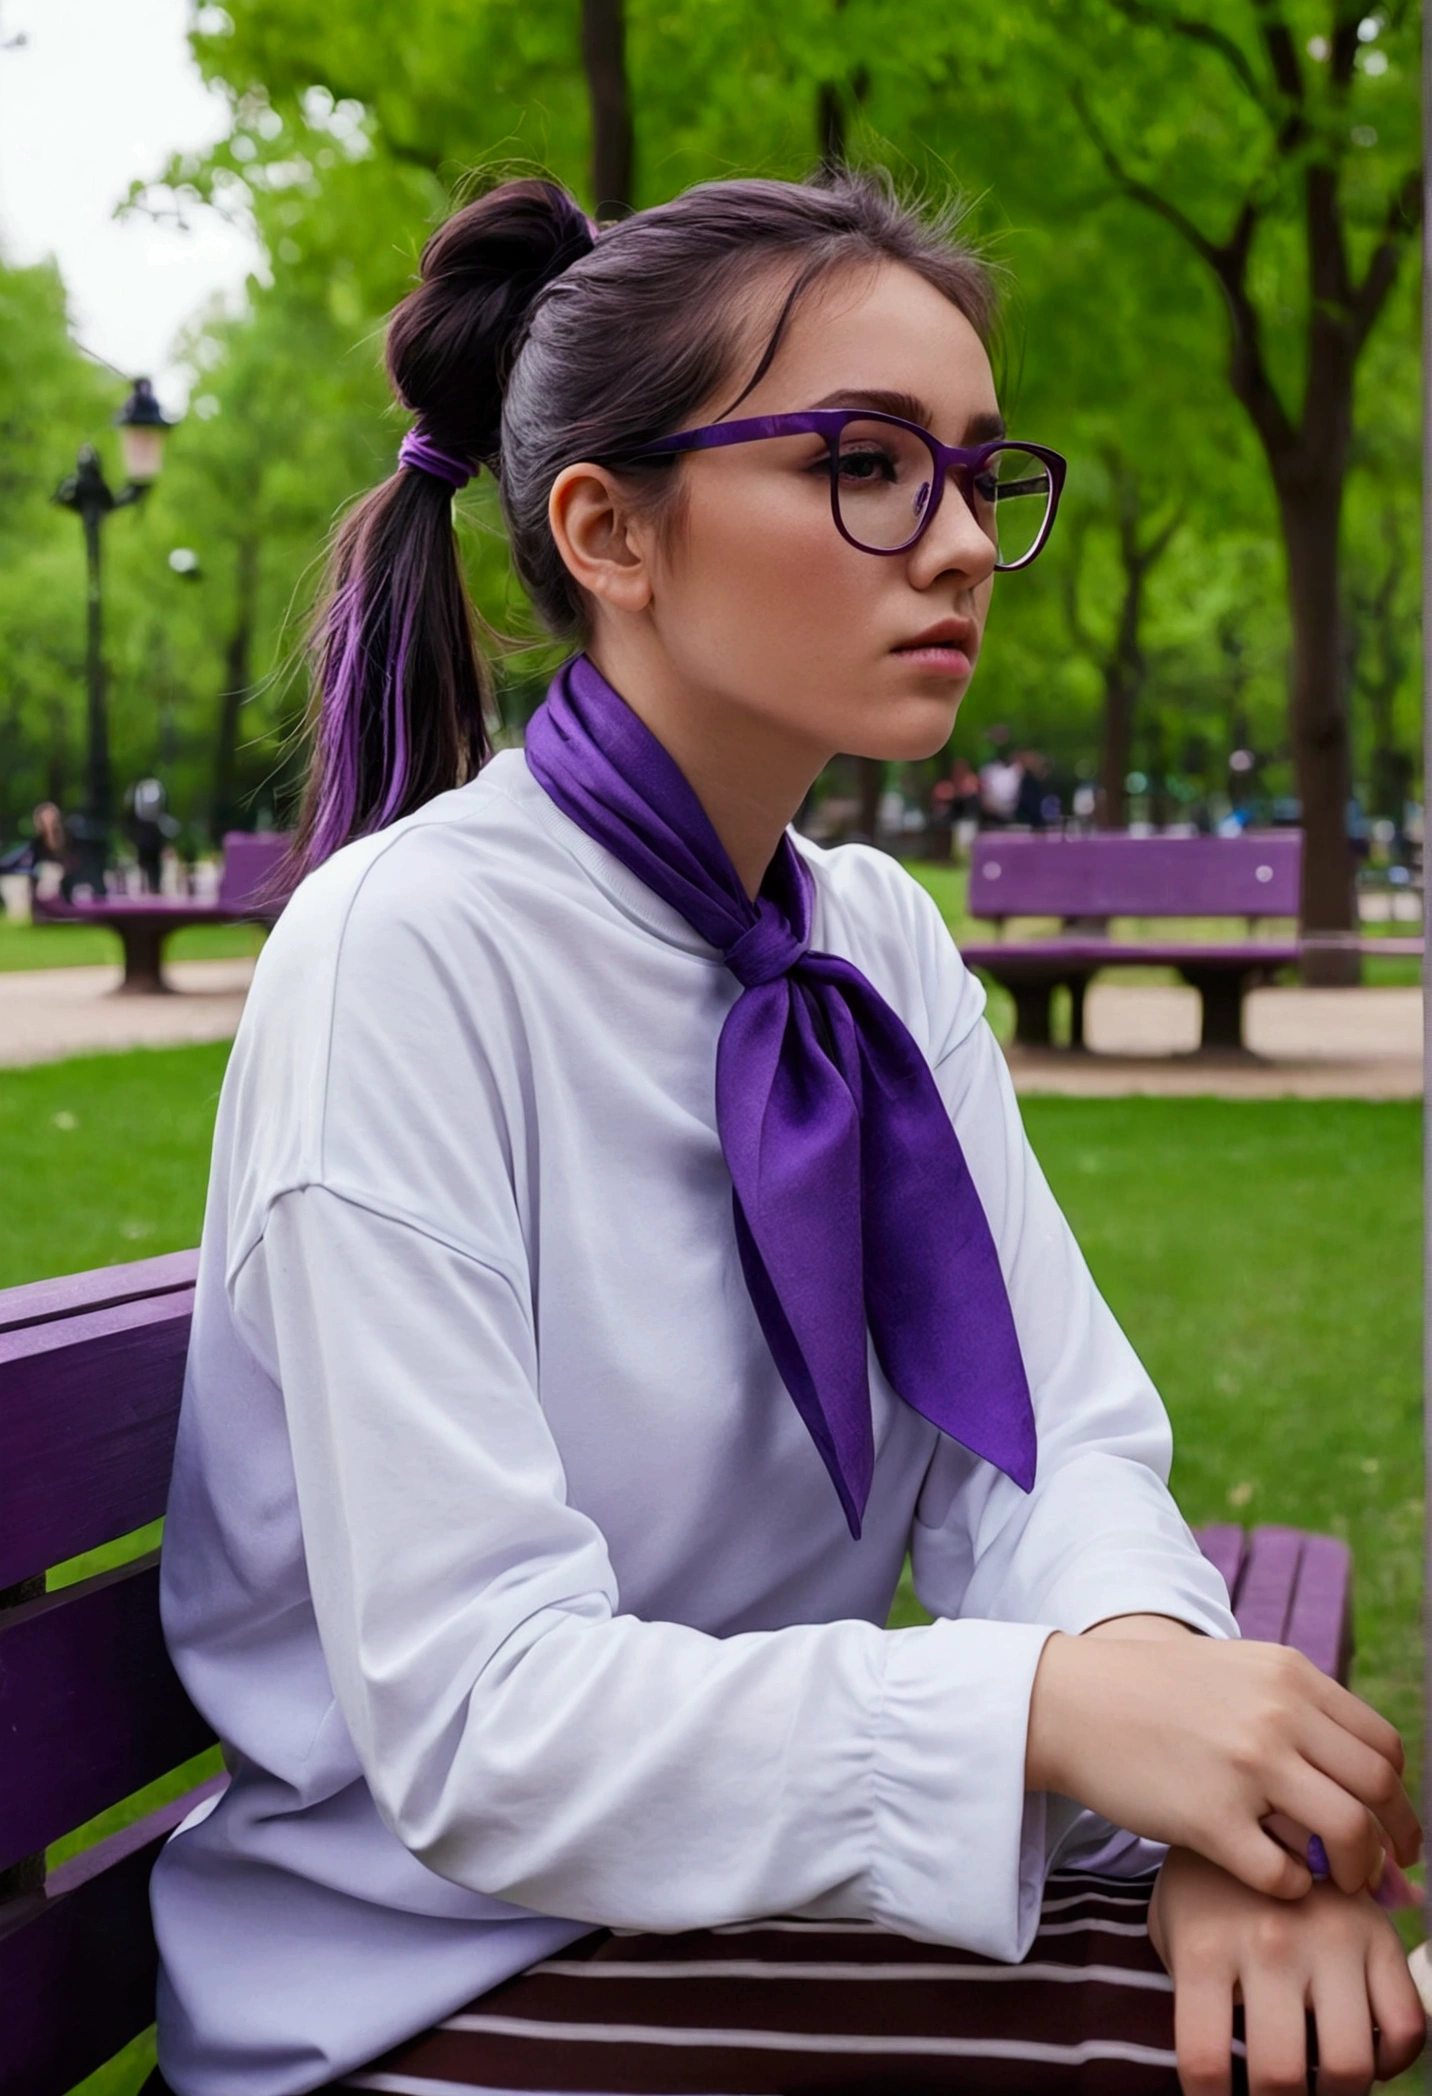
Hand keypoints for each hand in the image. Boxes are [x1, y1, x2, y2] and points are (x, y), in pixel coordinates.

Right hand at [1025, 1632, 1419, 1897]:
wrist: (1072, 1702)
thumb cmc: (1159, 1694)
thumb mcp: (1240, 1676)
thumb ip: (1303, 1718)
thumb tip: (1373, 1792)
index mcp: (1290, 1677)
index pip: (1382, 1746)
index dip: (1397, 1797)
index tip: (1392, 1828)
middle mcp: (1277, 1715)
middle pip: (1377, 1791)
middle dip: (1392, 1842)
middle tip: (1380, 1872)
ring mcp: (1245, 1766)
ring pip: (1347, 1833)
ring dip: (1353, 1871)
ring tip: (1332, 1881)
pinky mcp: (1209, 1817)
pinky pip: (1284, 1876)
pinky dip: (1291, 1889)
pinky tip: (1272, 1879)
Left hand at [1147, 1846, 1424, 2095]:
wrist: (1246, 1802)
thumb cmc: (1201, 1886)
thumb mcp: (1172, 1932)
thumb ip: (1189, 1998)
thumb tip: (1221, 2079)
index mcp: (1205, 1947)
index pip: (1206, 2062)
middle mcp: (1269, 1943)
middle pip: (1280, 2077)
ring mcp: (1329, 1937)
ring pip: (1349, 2063)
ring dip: (1334, 2094)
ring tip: (1316, 2086)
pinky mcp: (1376, 1933)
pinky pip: (1407, 2023)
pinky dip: (1393, 2061)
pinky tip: (1366, 2058)